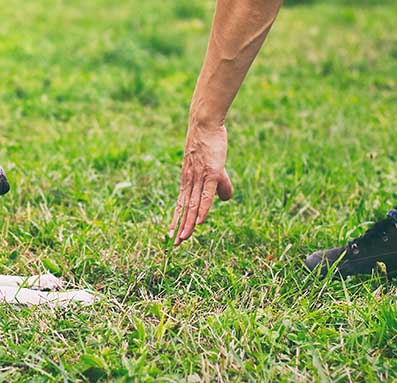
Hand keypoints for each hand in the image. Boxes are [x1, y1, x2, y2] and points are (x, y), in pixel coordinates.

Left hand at [168, 122, 233, 245]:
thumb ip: (220, 185)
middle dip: (179, 227)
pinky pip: (206, 195)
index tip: (171, 235)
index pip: (181, 204)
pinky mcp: (211, 172)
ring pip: (193, 205)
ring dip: (189, 223)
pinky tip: (200, 221)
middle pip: (184, 208)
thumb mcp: (215, 167)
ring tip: (184, 238)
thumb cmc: (209, 144)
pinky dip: (202, 209)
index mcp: (187, 181)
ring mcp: (200, 177)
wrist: (205, 124)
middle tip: (174, 245)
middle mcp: (190, 181)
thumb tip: (225, 199)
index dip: (177, 220)